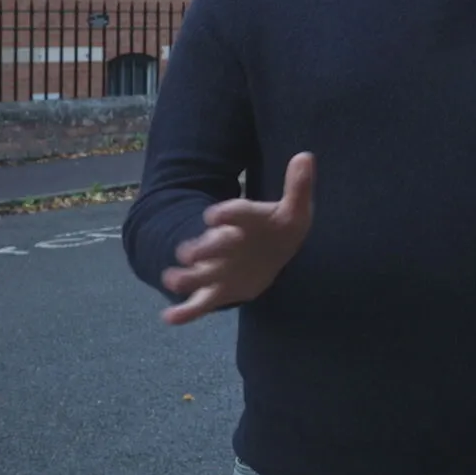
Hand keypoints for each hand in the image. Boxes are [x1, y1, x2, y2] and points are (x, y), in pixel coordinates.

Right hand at [161, 152, 315, 325]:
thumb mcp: (294, 210)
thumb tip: (305, 157)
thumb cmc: (279, 228)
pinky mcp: (217, 290)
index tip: (214, 216)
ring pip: (198, 272)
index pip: (236, 213)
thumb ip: (298, 188)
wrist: (266, 252)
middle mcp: (225, 243)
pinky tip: (170, 317)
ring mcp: (218, 268)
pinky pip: (199, 302)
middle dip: (202, 248)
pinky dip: (185, 311)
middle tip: (189, 253)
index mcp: (244, 220)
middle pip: (212, 244)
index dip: (227, 214)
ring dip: (185, 276)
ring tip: (171, 281)